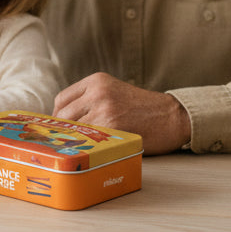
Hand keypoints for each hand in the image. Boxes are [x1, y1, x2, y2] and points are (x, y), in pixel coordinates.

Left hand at [52, 73, 190, 155]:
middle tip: (67, 143)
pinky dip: (88, 147)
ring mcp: (104, 109)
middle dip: (63, 131)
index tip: (61, 128)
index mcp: (96, 81)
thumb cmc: (143, 109)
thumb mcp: (113, 93)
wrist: (172, 116)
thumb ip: (90, 100)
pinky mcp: (112, 126)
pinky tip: (92, 151)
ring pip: (74, 129)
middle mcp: (97, 92)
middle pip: (63, 115)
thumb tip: (62, 120)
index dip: (58, 116)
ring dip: (75, 140)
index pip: (62, 99)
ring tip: (80, 148)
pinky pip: (89, 139)